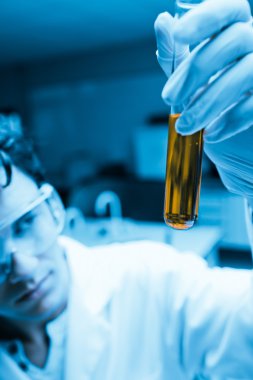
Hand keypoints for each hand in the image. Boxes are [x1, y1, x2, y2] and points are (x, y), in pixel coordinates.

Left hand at [155, 0, 252, 205]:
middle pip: (234, 40)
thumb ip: (175, 54)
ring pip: (245, 73)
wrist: (229, 134)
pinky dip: (230, 120)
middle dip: (197, 70)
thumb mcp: (187, 78)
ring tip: (184, 125)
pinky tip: (210, 134)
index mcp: (232, 31)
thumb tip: (162, 21)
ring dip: (208, 102)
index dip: (205, 18)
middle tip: (169, 98)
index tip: (179, 35)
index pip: (227, 9)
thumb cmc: (207, 99)